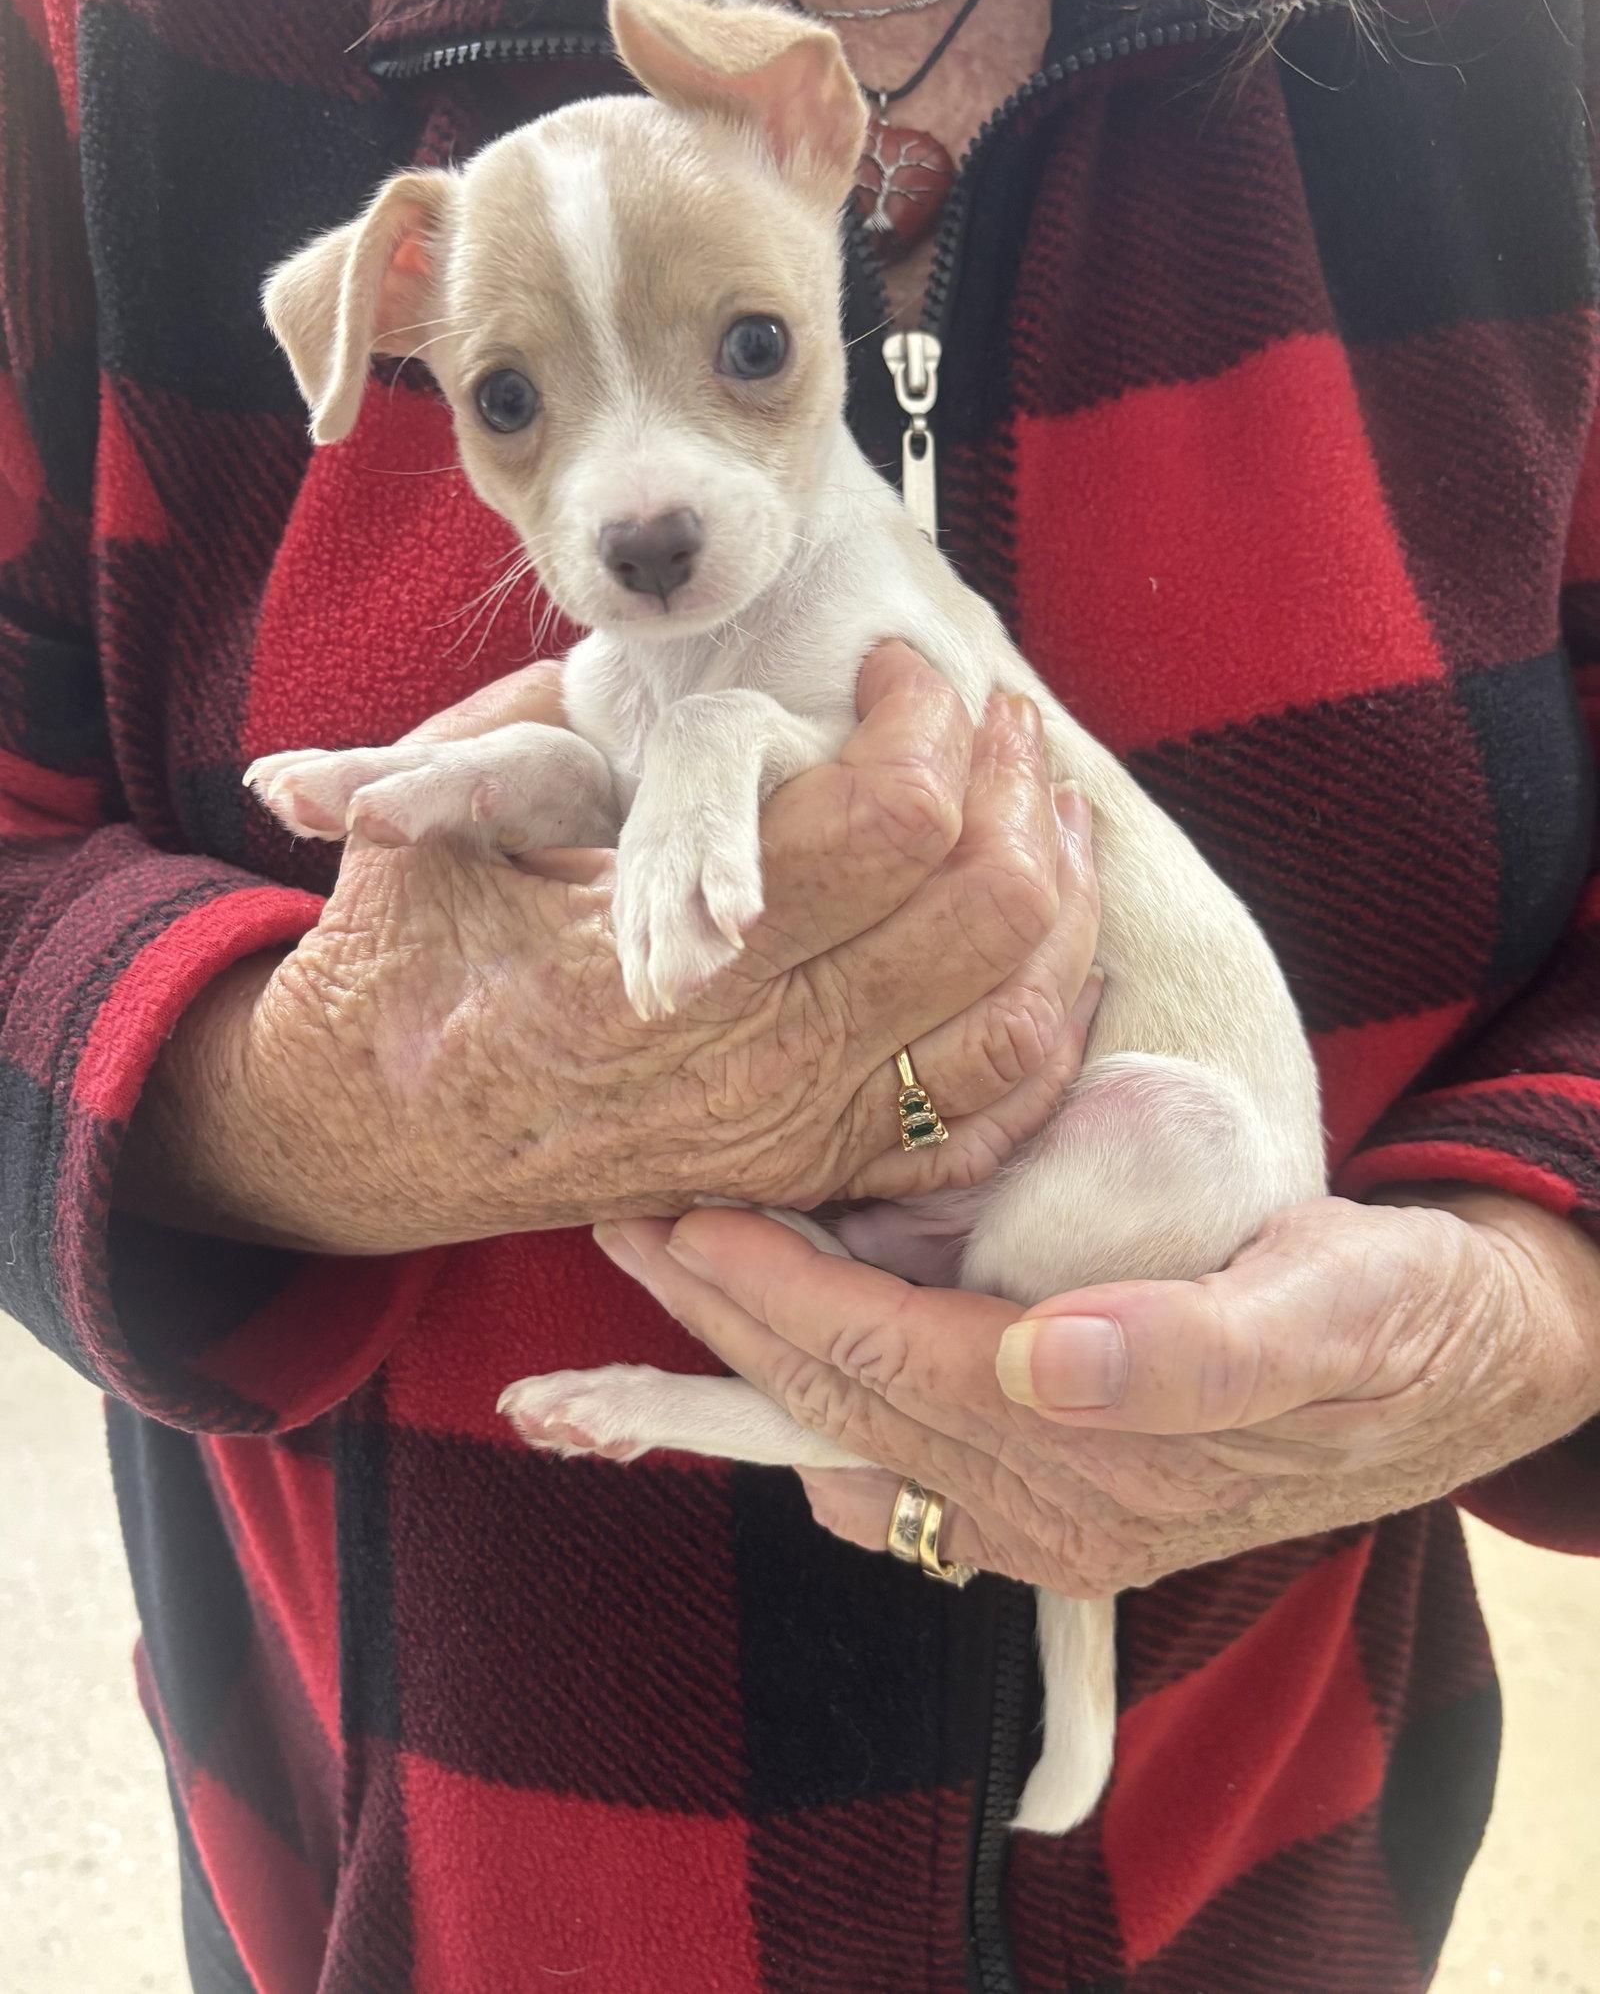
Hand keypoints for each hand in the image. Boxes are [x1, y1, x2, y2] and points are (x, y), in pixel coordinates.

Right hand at [118, 646, 1099, 1253]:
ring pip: (1016, 1015)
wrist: (379, 1137)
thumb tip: (567, 653)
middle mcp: (755, 1062)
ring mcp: (798, 1131)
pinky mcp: (819, 1172)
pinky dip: (1045, 1022)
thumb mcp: (430, 836)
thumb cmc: (405, 967)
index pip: (885, 823)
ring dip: (1059, 894)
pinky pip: (991, 1116)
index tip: (901, 663)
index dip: (925, 720)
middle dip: (1014, 784)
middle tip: (993, 717)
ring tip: (1042, 803)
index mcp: (664, 962)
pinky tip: (1051, 940)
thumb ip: (503, 746)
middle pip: (984, 911)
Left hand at [590, 1187, 1599, 1593]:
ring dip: (743, 1356)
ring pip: (849, 1436)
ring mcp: (1044, 1518)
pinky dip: (803, 1407)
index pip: (899, 1370)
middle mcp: (1058, 1514)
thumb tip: (1048, 1360)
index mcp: (1116, 1464)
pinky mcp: (1043, 1498)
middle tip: (626, 1221)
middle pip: (847, 1407)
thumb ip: (1202, 1350)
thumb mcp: (1339, 1310)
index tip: (693, 1220)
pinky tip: (745, 1362)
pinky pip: (889, 1466)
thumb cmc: (1393, 1317)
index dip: (787, 1299)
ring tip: (660, 1268)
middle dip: (728, 1319)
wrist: (1451, 1369)